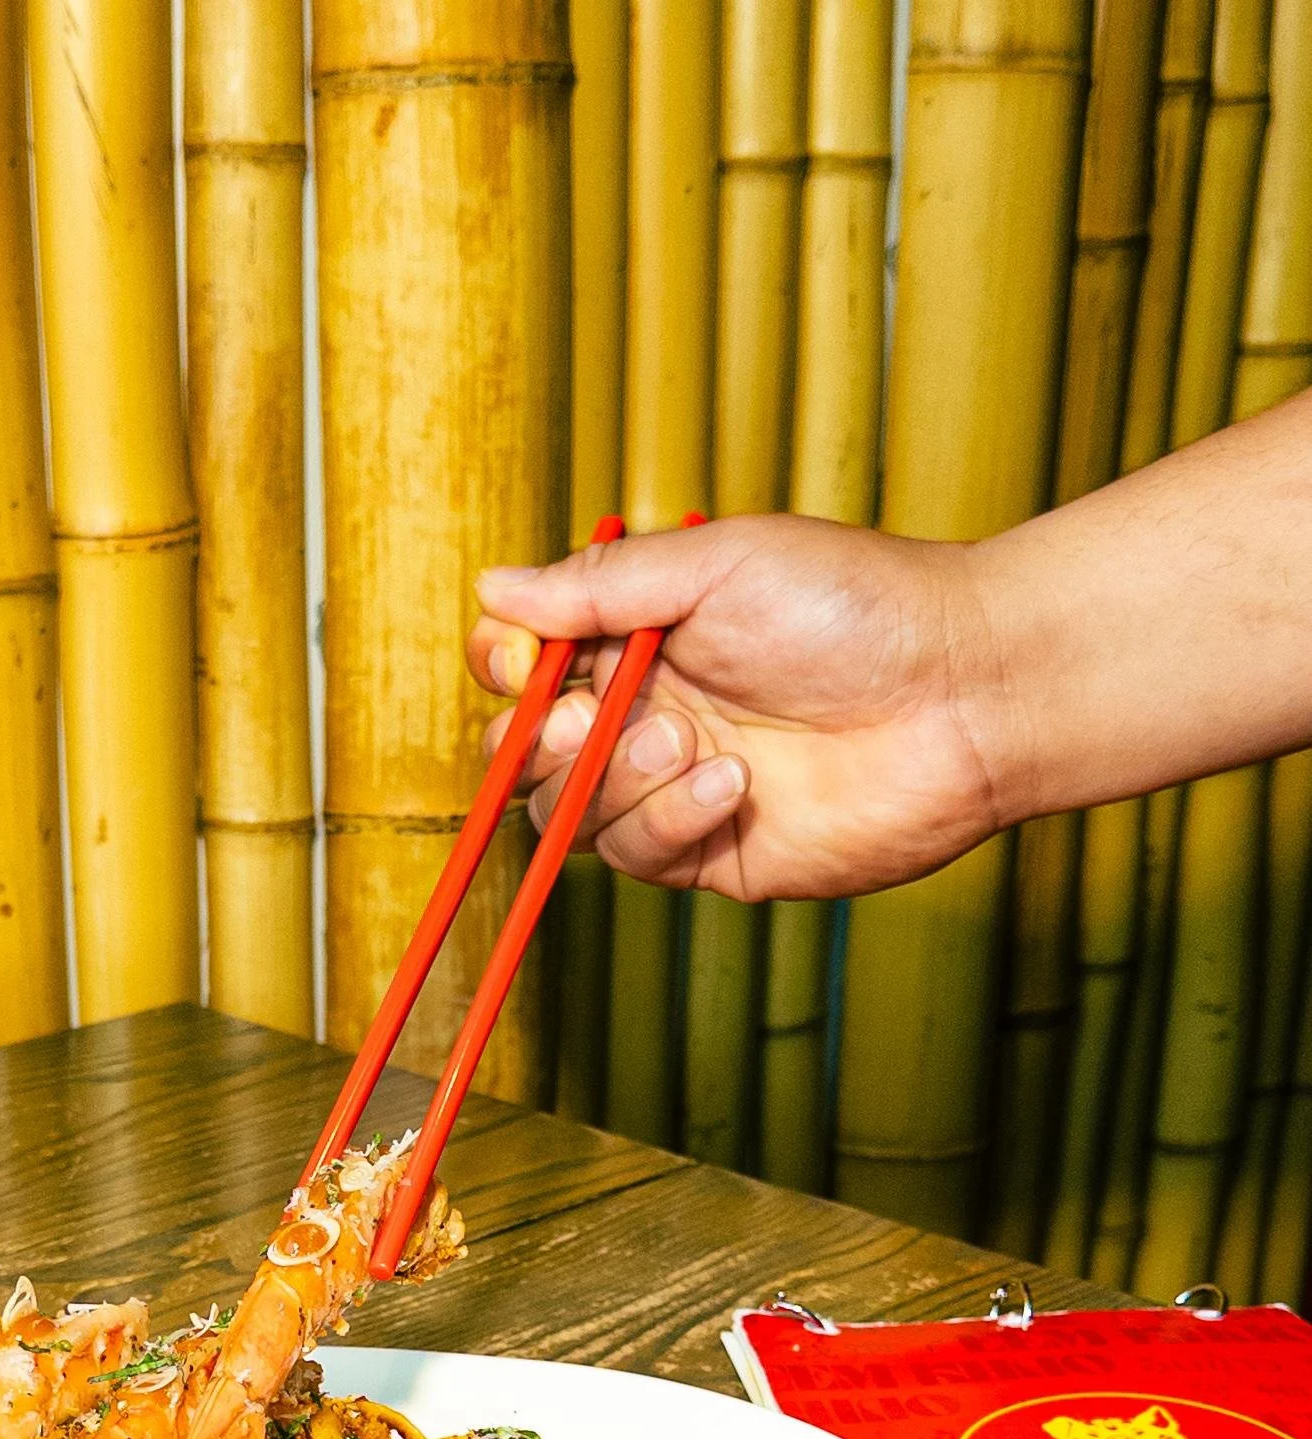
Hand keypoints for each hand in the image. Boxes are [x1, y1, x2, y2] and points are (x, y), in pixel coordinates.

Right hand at [468, 516, 1014, 901]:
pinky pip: (635, 855)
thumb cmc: (857, 607)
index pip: (525, 661)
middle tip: (589, 720)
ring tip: (691, 740)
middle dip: (540, 739)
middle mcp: (646, 713)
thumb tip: (493, 585)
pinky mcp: (711, 852)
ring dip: (612, 779)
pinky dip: (669, 819)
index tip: (523, 659)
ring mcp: (675, 788)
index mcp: (640, 637)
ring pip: (568, 812)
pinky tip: (736, 783)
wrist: (962, 694)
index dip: (505, 664)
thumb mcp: (718, 566)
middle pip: (527, 750)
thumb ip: (601, 585)